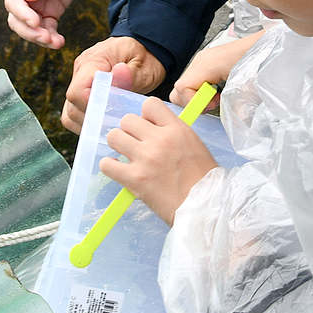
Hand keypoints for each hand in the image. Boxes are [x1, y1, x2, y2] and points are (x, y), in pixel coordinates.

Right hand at [4, 0, 97, 47]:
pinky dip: (51, 37)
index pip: (13, 1)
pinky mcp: (52, 10)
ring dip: (41, 38)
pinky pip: (47, 28)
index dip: (21, 14)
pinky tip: (60, 42)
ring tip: (56, 43)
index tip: (35, 21)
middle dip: (29, 31)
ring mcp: (39, 3)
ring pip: (31, 28)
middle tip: (46, 37)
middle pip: (17, 19)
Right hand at [62, 36, 164, 133]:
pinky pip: (74, 113)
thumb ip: (130, 74)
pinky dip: (86, 122)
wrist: (145, 48)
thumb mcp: (144, 66)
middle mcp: (80, 71)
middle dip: (92, 119)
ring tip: (108, 125)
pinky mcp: (82, 90)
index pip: (78, 91)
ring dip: (88, 123)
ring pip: (70, 112)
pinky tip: (102, 124)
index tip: (110, 114)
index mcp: (93, 61)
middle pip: (72, 105)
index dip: (92, 108)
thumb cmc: (144, 57)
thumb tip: (119, 72)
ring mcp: (79, 81)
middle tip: (113, 123)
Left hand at [99, 88, 218, 224]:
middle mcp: (160, 140)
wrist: (205, 208)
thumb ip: (173, 133)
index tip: (148, 127)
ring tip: (127, 156)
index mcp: (177, 129)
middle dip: (130, 131)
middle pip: (127, 119)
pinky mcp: (135, 179)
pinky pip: (107, 164)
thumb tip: (152, 129)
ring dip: (118, 146)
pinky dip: (110, 167)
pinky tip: (119, 171)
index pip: (150, 104)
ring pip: (114, 137)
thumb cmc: (204, 180)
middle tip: (136, 144)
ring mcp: (146, 159)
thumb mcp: (195, 145)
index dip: (146, 116)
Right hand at [170, 31, 262, 106]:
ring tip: (215, 100)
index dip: (192, 103)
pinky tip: (216, 93)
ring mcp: (202, 61)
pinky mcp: (207, 63)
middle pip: (178, 88)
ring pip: (184, 86)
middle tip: (211, 105)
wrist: (268, 44)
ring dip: (196, 98)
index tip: (209, 107)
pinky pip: (193, 81)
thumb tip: (237, 122)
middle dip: (191, 102)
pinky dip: (200, 92)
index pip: (182, 88)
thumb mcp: (251, 86)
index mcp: (208, 64)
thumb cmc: (260, 58)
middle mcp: (201, 61)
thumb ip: (240, 106)